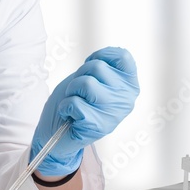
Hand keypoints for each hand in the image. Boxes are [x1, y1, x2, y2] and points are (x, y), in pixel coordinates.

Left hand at [31, 46, 138, 176]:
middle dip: (80, 75)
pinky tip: (69, 115)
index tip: (92, 69)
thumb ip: (104, 67)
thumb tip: (100, 60)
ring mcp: (113, 114)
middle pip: (98, 67)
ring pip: (87, 83)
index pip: (123, 56)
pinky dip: (65, 106)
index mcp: (129, 85)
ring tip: (75, 101)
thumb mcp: (95, 78)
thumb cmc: (78, 101)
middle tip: (79, 91)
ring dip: (72, 90)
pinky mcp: (97, 127)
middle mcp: (126, 99)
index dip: (101, 56)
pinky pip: (75, 103)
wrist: (60, 133)